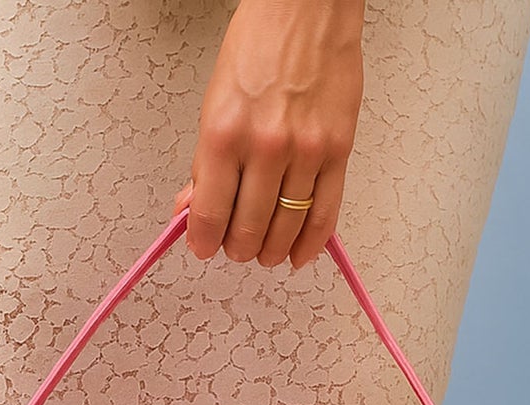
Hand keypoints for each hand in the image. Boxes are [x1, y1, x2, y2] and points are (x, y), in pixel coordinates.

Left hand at [171, 0, 365, 270]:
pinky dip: (310, 244)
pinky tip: (298, 254)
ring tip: (264, 252)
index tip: (203, 247)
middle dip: (238, 248)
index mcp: (224, 134)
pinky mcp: (338, 151)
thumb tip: (192, 206)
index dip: (203, 241)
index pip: (209, 213)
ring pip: (285, 228)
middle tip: (236, 248)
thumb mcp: (215, 102)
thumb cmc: (260, 45)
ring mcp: (305, 152)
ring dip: (270, 251)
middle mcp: (265, 146)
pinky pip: (324, 214)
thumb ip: (205, 162)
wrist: (308, 9)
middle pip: (247, 230)